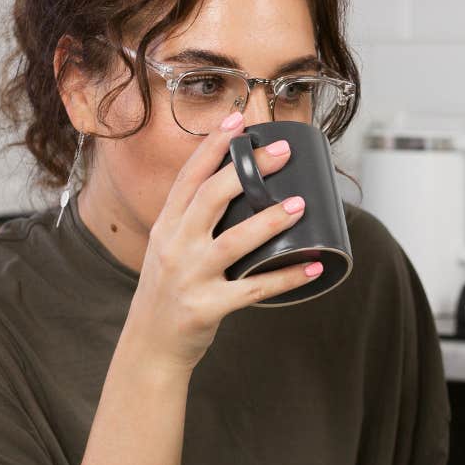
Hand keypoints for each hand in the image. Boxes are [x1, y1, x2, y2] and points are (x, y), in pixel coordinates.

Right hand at [124, 111, 319, 369]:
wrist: (149, 346)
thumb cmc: (170, 290)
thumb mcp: (169, 248)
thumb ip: (194, 221)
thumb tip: (242, 188)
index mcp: (166, 227)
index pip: (188, 177)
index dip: (213, 146)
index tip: (238, 119)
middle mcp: (174, 247)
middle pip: (210, 199)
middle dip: (247, 171)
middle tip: (282, 151)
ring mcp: (190, 277)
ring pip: (233, 242)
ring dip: (269, 221)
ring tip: (300, 204)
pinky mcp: (207, 307)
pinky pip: (254, 289)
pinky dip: (287, 277)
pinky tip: (314, 266)